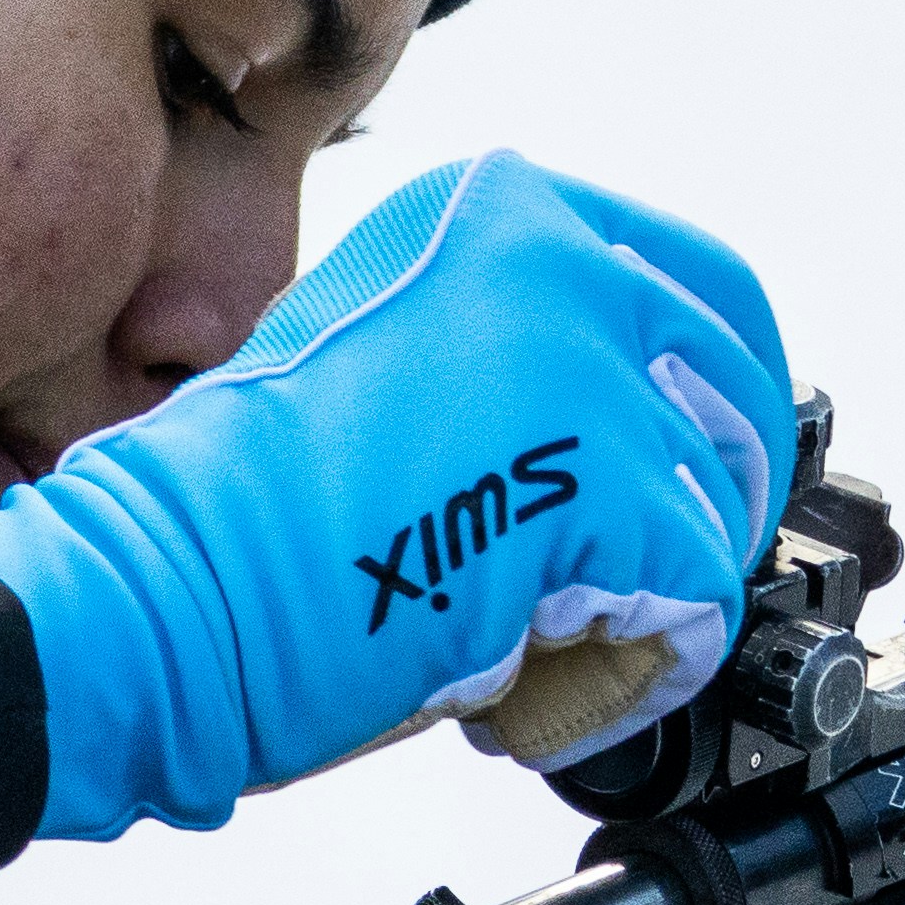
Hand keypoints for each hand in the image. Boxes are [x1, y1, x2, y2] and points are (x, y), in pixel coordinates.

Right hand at [0, 152, 793, 840]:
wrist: (165, 592)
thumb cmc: (242, 517)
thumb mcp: (394, 363)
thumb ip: (516, 358)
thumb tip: (630, 420)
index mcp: (494, 211)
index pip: (700, 283)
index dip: (712, 407)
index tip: (692, 482)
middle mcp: (547, 252)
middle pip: (739, 386)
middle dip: (704, 507)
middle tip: (627, 591)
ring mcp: (580, 359)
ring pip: (713, 511)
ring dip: (638, 608)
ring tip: (521, 648)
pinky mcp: (599, 481)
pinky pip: (696, 605)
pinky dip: (628, 678)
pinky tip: (525, 693)